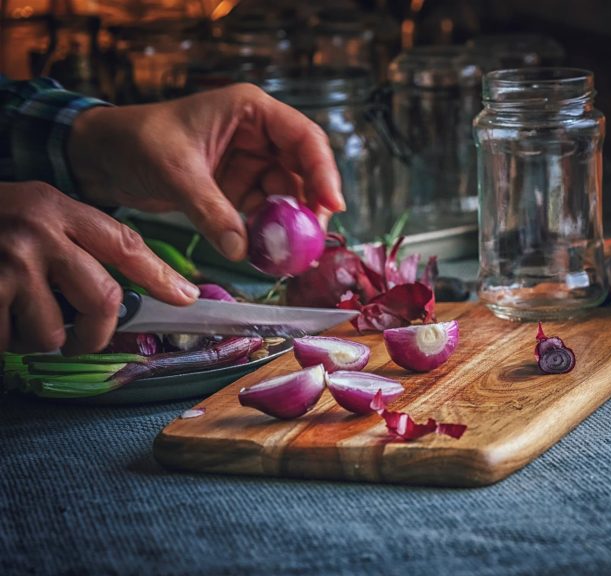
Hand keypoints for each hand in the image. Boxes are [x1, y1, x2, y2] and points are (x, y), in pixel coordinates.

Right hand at [0, 181, 198, 353]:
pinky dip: (4, 342)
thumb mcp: (30, 214)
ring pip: (54, 330)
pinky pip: (8, 340)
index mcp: (57, 207)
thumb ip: (74, 243)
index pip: (125, 244)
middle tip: (85, 339)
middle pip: (103, 297)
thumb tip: (124, 295)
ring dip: (41, 340)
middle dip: (98, 331)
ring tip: (21, 322)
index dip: (159, 276)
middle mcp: (37, 229)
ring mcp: (7, 260)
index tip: (186, 299)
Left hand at [67, 83, 344, 261]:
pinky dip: (268, 231)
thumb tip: (241, 250)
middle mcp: (259, 134)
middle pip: (303, 170)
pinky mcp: (238, 188)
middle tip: (312, 240)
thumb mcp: (175, 173)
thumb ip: (211, 210)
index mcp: (250, 110)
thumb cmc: (135, 142)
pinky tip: (267, 251)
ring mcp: (251, 162)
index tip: (332, 205)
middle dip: (310, 205)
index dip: (323, 171)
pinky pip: (265, 211)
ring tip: (290, 253)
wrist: (101, 157)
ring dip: (290, 224)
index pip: (304, 138)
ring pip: (287, 194)